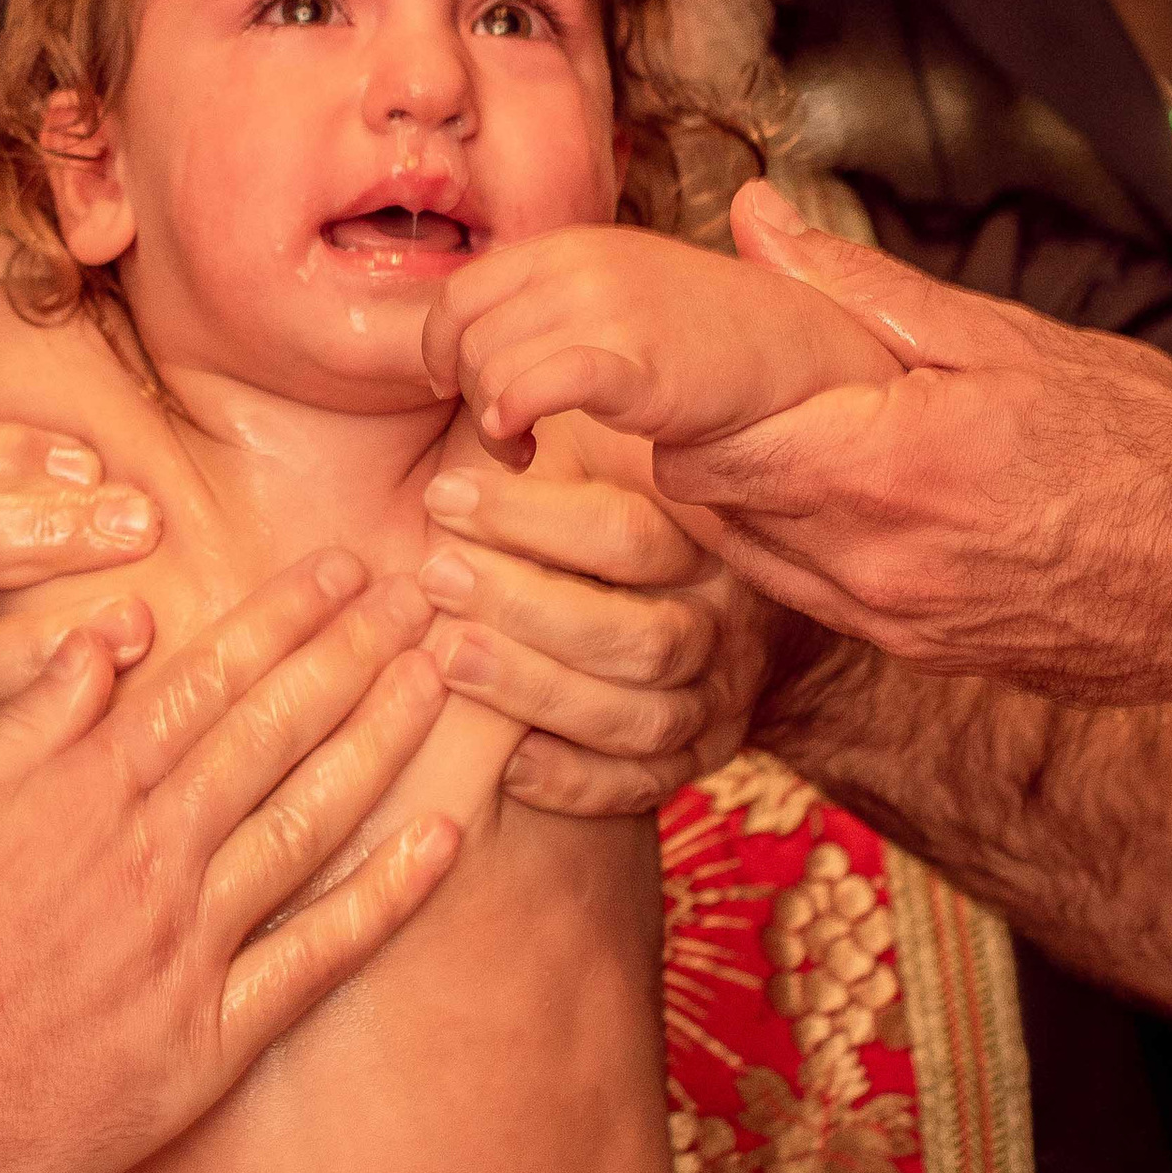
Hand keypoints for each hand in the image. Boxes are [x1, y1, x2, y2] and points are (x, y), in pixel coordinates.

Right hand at [0, 551, 456, 1172]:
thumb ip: (30, 720)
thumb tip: (113, 634)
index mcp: (82, 790)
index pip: (207, 680)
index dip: (285, 619)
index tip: (345, 570)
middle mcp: (150, 854)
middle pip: (274, 732)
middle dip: (355, 655)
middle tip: (423, 597)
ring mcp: (187, 948)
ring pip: (310, 821)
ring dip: (383, 742)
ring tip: (443, 679)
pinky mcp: (206, 1043)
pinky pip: (317, 958)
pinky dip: (387, 896)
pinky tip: (444, 841)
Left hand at [416, 455, 784, 813]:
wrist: (735, 613)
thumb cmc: (622, 516)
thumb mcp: (608, 461)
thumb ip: (565, 434)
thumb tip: (492, 386)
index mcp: (704, 545)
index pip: (626, 536)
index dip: (528, 516)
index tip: (443, 495)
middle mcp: (721, 629)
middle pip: (638, 636)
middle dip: (527, 609)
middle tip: (435, 577)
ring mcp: (714, 707)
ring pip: (636, 717)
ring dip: (536, 690)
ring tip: (446, 658)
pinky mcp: (691, 766)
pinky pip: (638, 786)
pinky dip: (572, 780)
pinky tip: (503, 761)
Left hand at [422, 219, 898, 469]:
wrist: (796, 355)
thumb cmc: (704, 337)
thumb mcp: (614, 293)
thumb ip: (549, 301)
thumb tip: (474, 329)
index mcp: (569, 245)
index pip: (458, 293)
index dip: (443, 350)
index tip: (462, 392)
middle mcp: (579, 265)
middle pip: (464, 336)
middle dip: (469, 393)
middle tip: (505, 431)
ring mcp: (607, 309)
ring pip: (489, 369)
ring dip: (493, 422)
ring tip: (524, 448)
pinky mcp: (634, 362)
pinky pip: (535, 385)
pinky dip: (513, 417)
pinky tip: (527, 445)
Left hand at [651, 181, 1171, 700]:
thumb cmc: (1137, 439)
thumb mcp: (1001, 335)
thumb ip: (856, 284)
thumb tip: (756, 220)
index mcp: (880, 472)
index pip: (699, 453)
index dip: (672, 404)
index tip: (686, 358)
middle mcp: (868, 565)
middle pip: (710, 508)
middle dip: (699, 444)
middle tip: (726, 387)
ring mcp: (890, 622)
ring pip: (752, 561)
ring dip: (745, 500)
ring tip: (780, 436)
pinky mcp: (917, 654)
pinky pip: (811, 598)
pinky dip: (797, 547)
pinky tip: (835, 497)